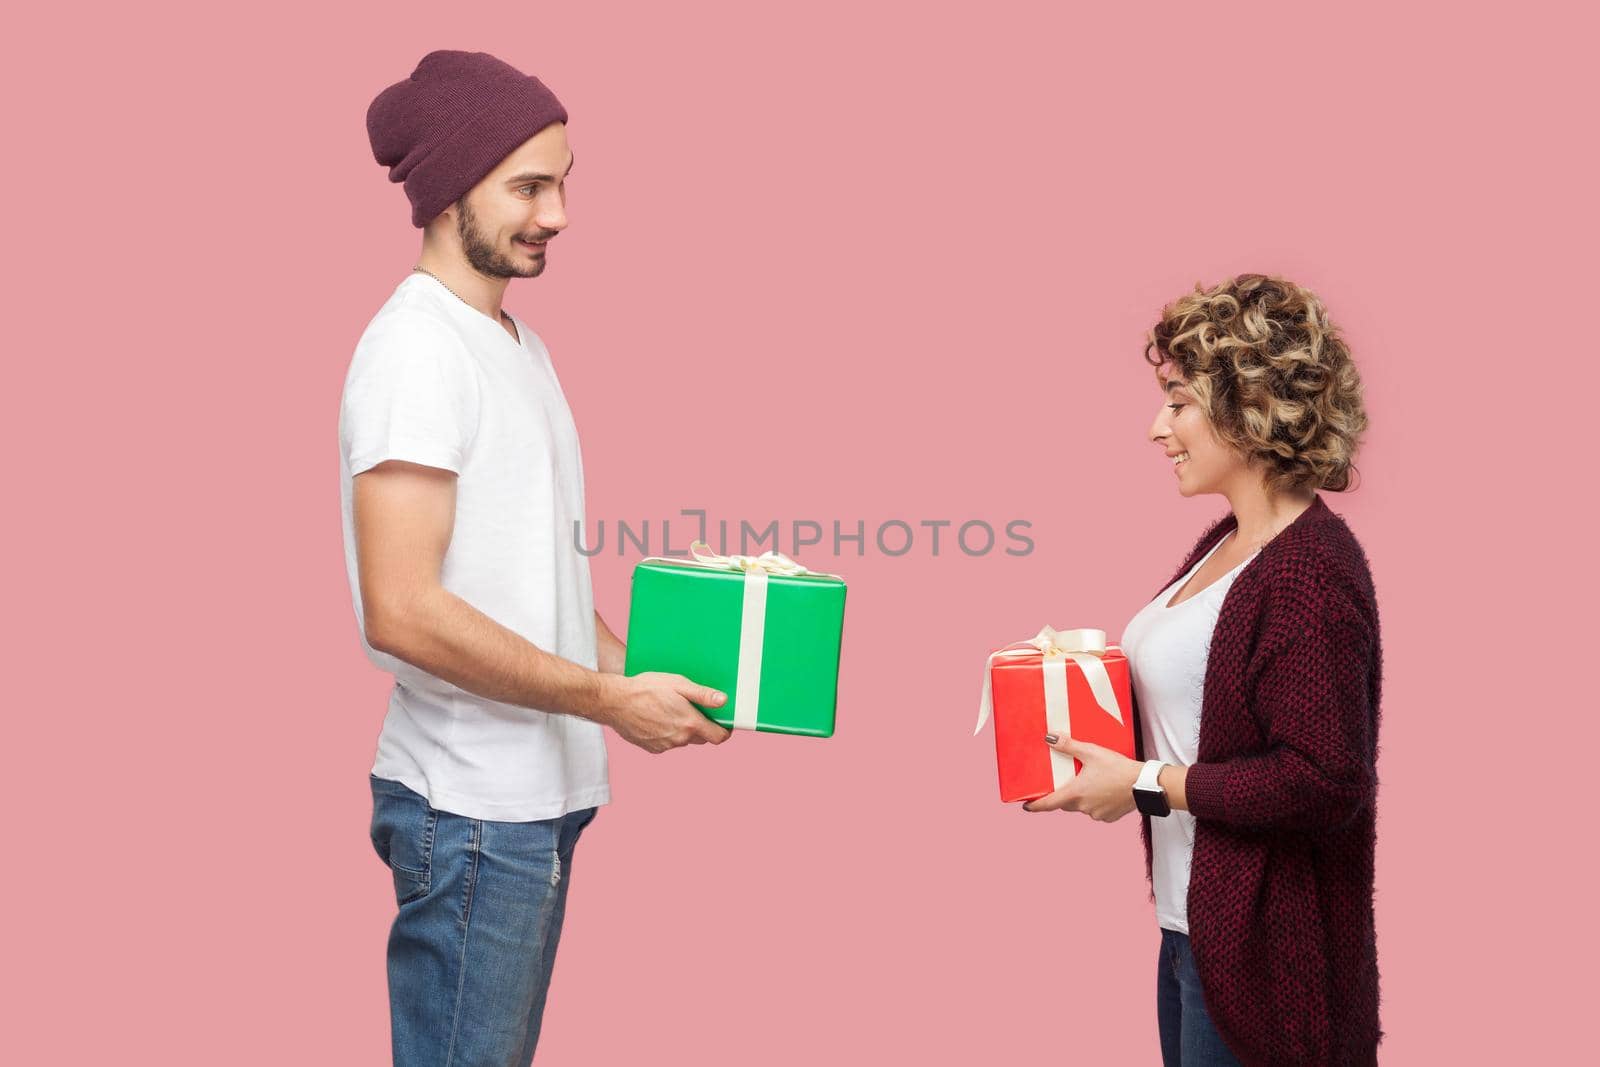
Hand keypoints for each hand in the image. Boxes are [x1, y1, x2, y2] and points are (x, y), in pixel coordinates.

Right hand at [605, 672, 732, 752]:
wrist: (614, 701)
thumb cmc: (645, 688)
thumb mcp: (678, 684)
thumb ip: (702, 695)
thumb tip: (724, 701)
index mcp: (689, 724)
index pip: (718, 737)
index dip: (724, 730)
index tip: (723, 722)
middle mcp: (679, 739)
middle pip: (701, 738)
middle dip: (702, 726)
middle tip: (693, 709)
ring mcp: (665, 746)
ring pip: (683, 740)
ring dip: (682, 729)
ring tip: (670, 709)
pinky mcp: (652, 748)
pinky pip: (667, 743)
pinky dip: (667, 733)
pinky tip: (657, 717)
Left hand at [1021, 734, 1141, 821]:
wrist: (1144, 784)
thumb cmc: (1118, 768)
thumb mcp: (1091, 752)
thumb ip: (1069, 746)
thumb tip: (1050, 738)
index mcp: (1076, 793)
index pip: (1049, 804)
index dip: (1035, 806)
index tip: (1026, 807)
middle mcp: (1084, 807)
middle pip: (1066, 804)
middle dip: (1064, 795)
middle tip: (1067, 783)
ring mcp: (1097, 814)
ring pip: (1082, 807)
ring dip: (1083, 798)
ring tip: (1092, 783)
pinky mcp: (1109, 817)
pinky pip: (1097, 811)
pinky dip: (1097, 803)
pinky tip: (1105, 791)